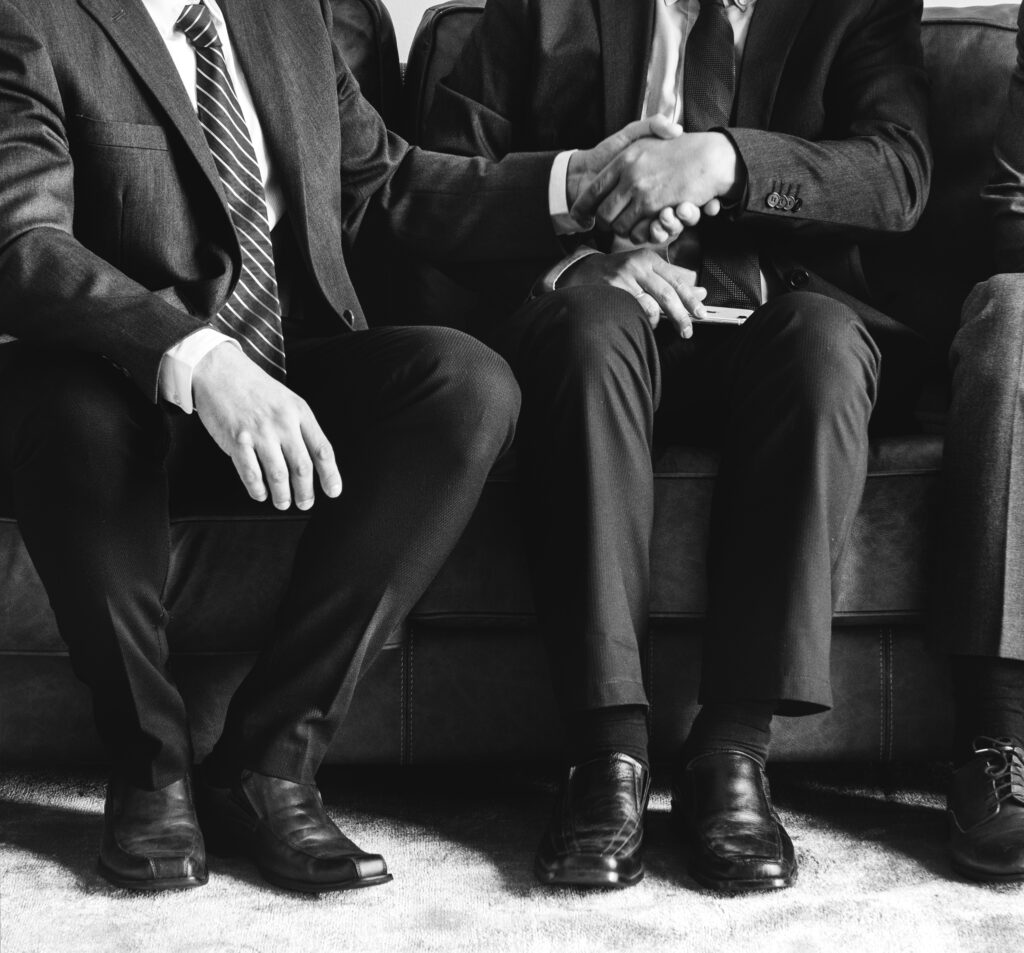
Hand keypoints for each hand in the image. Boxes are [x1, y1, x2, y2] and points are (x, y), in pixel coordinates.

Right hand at [192, 342, 340, 509]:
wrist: (220, 370)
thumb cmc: (255, 388)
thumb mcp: (287, 400)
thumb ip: (300, 427)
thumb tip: (313, 459)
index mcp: (300, 413)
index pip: (322, 449)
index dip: (330, 474)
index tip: (333, 491)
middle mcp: (283, 423)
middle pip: (302, 467)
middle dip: (306, 492)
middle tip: (305, 503)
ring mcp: (259, 432)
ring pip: (278, 474)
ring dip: (282, 495)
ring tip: (283, 503)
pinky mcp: (237, 439)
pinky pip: (250, 473)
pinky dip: (257, 489)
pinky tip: (261, 494)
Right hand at [559, 248, 706, 337]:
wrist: (579, 272)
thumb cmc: (614, 274)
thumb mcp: (641, 271)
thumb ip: (669, 281)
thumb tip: (700, 293)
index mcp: (648, 258)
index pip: (677, 279)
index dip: (691, 298)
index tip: (701, 312)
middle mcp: (637, 266)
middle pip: (668, 293)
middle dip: (682, 314)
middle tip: (688, 330)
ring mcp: (624, 278)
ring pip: (653, 304)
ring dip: (660, 320)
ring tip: (659, 325)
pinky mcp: (613, 291)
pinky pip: (636, 311)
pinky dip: (644, 320)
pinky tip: (643, 322)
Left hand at [573, 132, 738, 237]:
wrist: (711, 156)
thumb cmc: (679, 148)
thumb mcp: (649, 136)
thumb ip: (622, 149)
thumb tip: (601, 172)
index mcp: (624, 158)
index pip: (593, 191)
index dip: (583, 208)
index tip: (581, 218)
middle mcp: (629, 174)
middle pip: (603, 214)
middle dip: (606, 225)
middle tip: (611, 226)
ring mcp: (641, 191)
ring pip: (619, 226)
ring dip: (625, 231)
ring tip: (634, 225)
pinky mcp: (655, 206)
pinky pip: (638, 232)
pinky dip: (641, 235)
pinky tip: (648, 227)